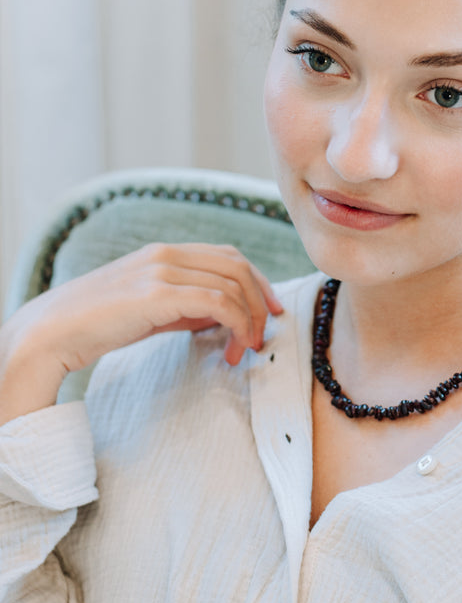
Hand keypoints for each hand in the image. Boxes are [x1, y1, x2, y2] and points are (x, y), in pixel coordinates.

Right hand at [0, 243, 282, 421]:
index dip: (258, 282)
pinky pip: (218, 302)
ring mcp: (162, 271)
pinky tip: (229, 349)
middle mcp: (167, 255)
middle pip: (238, 267)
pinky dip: (236, 325)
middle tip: (263, 335)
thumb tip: (222, 314)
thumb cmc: (97, 324)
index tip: (270, 311)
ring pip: (233, 285)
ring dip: (249, 320)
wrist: (52, 331)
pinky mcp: (158, 294)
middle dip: (261, 301)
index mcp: (165, 253)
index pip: (228, 256)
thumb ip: (185, 304)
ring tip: (243, 350)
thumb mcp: (149, 308)